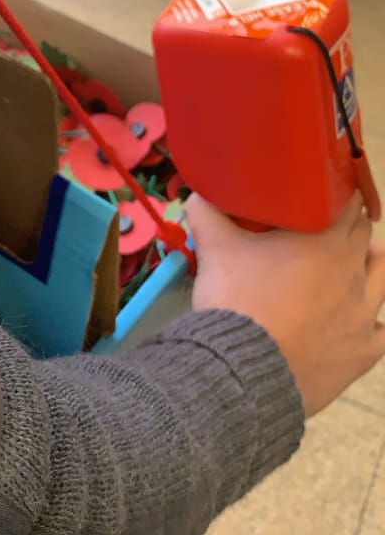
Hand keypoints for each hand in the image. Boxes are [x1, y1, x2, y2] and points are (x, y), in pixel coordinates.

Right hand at [187, 192, 384, 416]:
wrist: (244, 370)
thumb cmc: (235, 299)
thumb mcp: (214, 248)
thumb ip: (206, 213)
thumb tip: (196, 194)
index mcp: (324, 239)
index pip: (347, 202)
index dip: (334, 193)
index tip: (319, 192)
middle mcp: (353, 271)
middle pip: (365, 235)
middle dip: (348, 226)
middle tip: (323, 226)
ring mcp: (364, 313)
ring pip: (383, 275)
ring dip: (370, 263)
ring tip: (350, 264)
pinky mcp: (364, 351)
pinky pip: (383, 330)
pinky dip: (373, 320)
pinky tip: (358, 318)